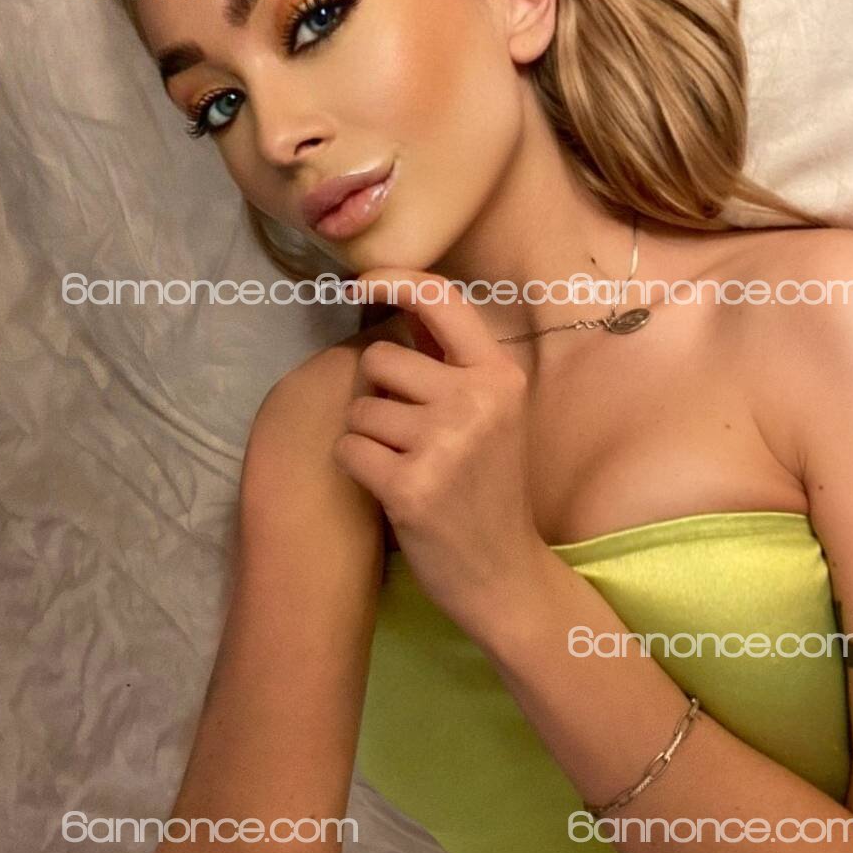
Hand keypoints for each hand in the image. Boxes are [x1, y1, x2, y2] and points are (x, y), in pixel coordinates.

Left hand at [332, 269, 548, 633]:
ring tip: (406, 466)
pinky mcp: (410, 486)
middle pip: (382, 359)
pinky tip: (391, 489)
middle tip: (409, 435)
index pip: (442, 301)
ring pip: (360, 408)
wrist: (504, 572)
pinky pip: (349, 449)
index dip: (395, 280)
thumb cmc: (489, 487)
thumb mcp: (491, 414)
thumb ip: (451, 363)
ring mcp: (444, 444)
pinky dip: (359, 468)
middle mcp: (476, 401)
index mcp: (500, 376)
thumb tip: (400, 304)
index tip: (360, 285)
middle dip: (379, 393)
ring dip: (369, 436)